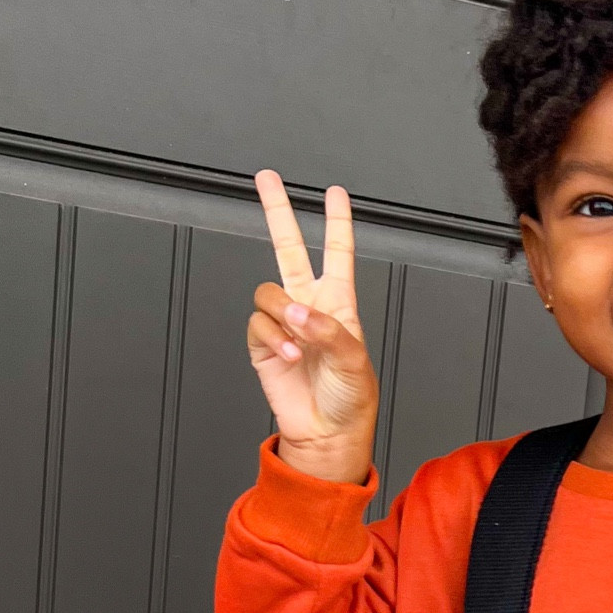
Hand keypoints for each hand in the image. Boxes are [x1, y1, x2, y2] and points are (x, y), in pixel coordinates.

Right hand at [248, 171, 378, 483]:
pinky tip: (290, 358)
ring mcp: (284, 324)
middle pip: (289, 248)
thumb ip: (328, 329)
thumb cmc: (351, 399)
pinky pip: (257, 324)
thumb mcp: (354, 360)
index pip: (338, 253)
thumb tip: (296, 311)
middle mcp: (309, 306)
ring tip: (301, 343)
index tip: (335, 194)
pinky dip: (274, 339)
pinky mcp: (263, 344)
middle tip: (267, 178)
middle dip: (278, 211)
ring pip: (267, 292)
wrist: (327, 434)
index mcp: (339, 303)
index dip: (337, 222)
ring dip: (283, 316)